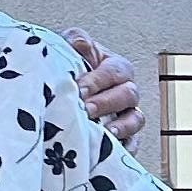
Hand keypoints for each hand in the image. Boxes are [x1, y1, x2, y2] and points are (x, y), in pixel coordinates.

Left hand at [68, 29, 147, 155]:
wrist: (56, 90)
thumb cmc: (66, 68)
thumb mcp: (67, 46)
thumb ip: (76, 40)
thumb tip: (82, 44)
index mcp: (115, 67)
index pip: (115, 71)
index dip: (98, 80)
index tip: (79, 89)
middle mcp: (125, 91)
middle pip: (128, 95)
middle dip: (106, 103)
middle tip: (86, 109)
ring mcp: (126, 115)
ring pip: (135, 120)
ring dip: (121, 126)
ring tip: (104, 132)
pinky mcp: (123, 139)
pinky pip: (132, 145)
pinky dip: (124, 149)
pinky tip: (108, 151)